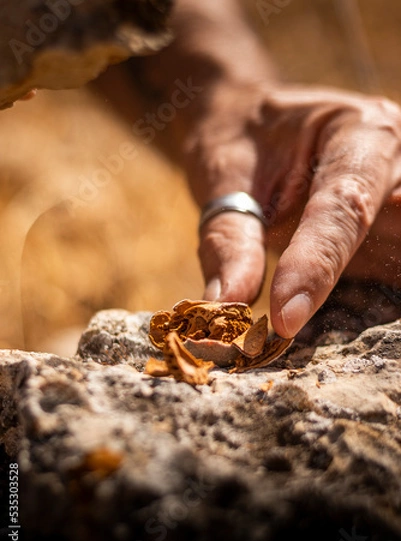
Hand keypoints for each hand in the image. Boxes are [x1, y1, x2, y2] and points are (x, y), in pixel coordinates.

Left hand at [183, 82, 400, 337]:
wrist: (254, 122)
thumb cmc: (240, 139)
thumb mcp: (223, 176)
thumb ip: (229, 239)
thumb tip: (227, 304)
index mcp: (359, 132)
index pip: (346, 207)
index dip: (317, 267)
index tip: (284, 320)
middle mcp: (395, 162)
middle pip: (397, 238)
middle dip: (359, 286)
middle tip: (301, 330)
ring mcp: (400, 200)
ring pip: (399, 259)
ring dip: (369, 303)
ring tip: (313, 330)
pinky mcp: (393, 231)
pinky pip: (390, 273)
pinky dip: (368, 304)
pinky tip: (333, 321)